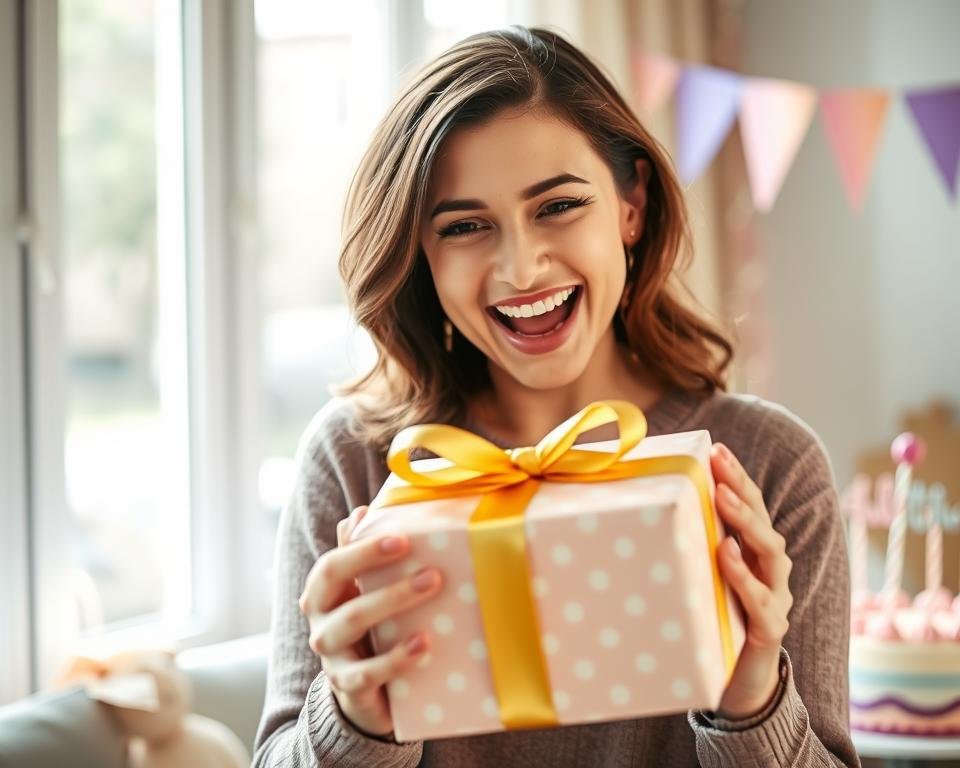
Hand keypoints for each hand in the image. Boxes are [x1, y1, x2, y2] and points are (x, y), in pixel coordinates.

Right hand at [299, 505, 444, 736]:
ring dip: (394, 600)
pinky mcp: (348, 685)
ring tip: (432, 588)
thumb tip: (360, 512)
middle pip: (335, 582)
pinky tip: (424, 644)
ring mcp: (330, 653)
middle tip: (429, 565)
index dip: (363, 548)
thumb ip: (359, 554)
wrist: (366, 692)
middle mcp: (320, 619)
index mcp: (322, 592)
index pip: (332, 563)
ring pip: (353, 620)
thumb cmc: (371, 630)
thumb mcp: (365, 592)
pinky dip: (397, 657)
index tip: (403, 538)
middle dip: (376, 563)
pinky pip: (368, 671)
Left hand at [710, 442, 792, 719]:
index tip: (715, 448)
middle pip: (762, 521)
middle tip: (719, 463)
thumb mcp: (701, 581)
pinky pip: (762, 601)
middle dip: (742, 489)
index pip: (750, 508)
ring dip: (745, 522)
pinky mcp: (770, 631)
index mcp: (754, 555)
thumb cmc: (715, 622)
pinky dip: (745, 577)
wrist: (737, 686)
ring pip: (770, 553)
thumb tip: (642, 514)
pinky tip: (726, 556)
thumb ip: (688, 550)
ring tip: (723, 497)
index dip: (737, 477)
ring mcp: (775, 599)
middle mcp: (771, 571)